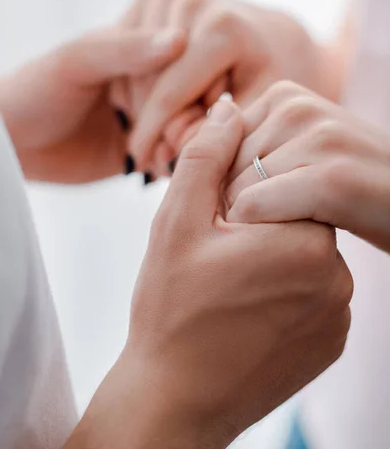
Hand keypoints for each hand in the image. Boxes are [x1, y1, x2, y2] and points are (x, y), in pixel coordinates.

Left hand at [0, 25, 182, 182]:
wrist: (14, 142)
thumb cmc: (35, 90)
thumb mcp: (77, 61)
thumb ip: (127, 50)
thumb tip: (180, 38)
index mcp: (141, 42)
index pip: (188, 57)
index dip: (188, 84)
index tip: (176, 108)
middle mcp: (153, 75)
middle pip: (197, 93)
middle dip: (190, 118)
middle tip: (171, 139)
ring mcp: (154, 112)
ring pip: (193, 124)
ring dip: (185, 142)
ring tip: (161, 155)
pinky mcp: (150, 145)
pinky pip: (177, 151)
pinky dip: (176, 160)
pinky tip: (159, 166)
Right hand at [66, 100, 351, 447]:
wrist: (174, 401)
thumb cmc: (170, 310)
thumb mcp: (176, 222)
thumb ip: (206, 156)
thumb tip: (230, 106)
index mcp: (303, 240)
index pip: (284, 186)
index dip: (242, 197)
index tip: (215, 226)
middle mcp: (336, 278)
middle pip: (297, 220)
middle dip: (258, 227)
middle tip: (217, 260)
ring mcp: (338, 316)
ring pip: (305, 257)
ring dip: (271, 260)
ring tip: (228, 290)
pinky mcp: (332, 343)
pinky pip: (313, 296)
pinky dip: (284, 295)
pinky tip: (246, 314)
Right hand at [124, 0, 331, 169]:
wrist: (275, 38)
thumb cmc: (271, 80)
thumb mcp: (256, 111)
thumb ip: (215, 134)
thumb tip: (169, 149)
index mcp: (221, 27)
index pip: (168, 95)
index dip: (153, 137)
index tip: (148, 167)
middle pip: (145, 81)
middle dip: (146, 122)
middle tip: (155, 155)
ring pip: (131, 65)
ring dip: (139, 101)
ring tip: (163, 127)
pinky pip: (126, 48)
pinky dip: (136, 78)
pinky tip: (158, 99)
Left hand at [226, 81, 389, 252]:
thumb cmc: (353, 186)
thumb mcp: (302, 150)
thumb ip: (257, 142)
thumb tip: (208, 132)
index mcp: (283, 96)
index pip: (214, 147)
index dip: (224, 187)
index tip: (255, 211)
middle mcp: (295, 107)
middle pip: (221, 171)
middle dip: (235, 207)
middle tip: (273, 227)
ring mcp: (316, 137)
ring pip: (235, 193)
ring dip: (252, 226)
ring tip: (288, 232)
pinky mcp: (331, 178)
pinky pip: (257, 208)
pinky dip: (264, 234)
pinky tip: (295, 241)